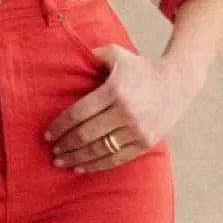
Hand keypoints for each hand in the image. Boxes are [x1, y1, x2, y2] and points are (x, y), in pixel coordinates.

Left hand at [42, 46, 202, 170]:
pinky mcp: (145, 143)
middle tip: (52, 151)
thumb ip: (90, 56)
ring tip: (61, 162)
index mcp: (115, 89)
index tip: (47, 135)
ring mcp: (137, 130)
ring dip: (76, 159)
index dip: (59, 127)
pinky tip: (80, 167)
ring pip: (99, 150)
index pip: (78, 113)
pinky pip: (115, 159)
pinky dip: (95, 166)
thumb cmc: (138, 68)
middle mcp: (126, 111)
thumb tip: (62, 59)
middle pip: (85, 135)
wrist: (176, 84)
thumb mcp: (115, 54)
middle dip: (64, 145)